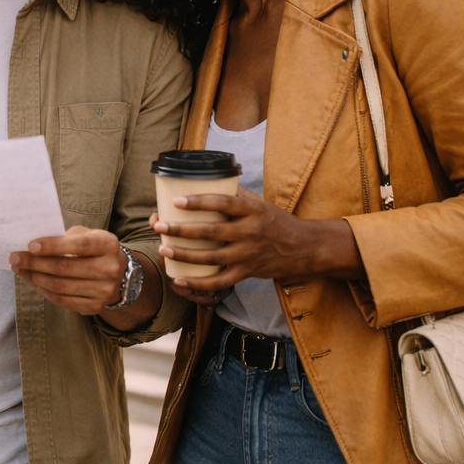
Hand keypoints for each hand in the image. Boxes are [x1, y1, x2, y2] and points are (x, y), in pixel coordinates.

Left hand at [10, 226, 129, 316]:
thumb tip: (34, 246)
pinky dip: (43, 290)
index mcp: (108, 245)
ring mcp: (104, 291)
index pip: (79, 245)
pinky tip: (32, 280)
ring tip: (19, 269)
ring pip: (60, 286)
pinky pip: (62, 300)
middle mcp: (109, 269)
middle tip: (15, 257)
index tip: (31, 245)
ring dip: (35, 278)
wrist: (119, 274)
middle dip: (35, 263)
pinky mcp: (95, 306)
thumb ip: (67, 237)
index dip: (53, 246)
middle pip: (65, 268)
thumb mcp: (88, 235)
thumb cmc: (95, 249)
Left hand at [151, 191, 362, 298]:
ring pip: (212, 257)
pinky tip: (179, 278)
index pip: (223, 203)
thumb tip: (209, 181)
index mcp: (252, 210)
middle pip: (211, 231)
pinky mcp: (247, 272)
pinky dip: (198, 283)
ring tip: (163, 248)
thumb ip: (236, 195)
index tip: (176, 201)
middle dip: (181, 229)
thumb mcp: (261, 203)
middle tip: (159, 224)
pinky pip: (219, 281)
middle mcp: (250, 232)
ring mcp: (248, 254)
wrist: (303, 248)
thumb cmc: (277, 222)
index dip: (199, 202)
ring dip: (185, 254)